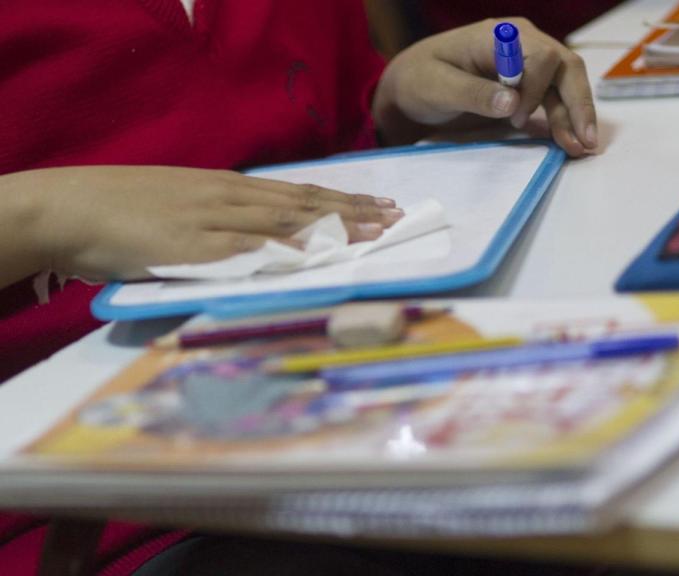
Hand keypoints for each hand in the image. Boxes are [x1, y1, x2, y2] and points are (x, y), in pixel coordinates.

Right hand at [8, 166, 402, 281]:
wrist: (70, 207)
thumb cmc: (124, 210)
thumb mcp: (183, 208)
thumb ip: (222, 221)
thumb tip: (261, 237)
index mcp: (228, 188)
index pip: (298, 193)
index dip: (342, 200)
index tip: (380, 205)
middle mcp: (229, 199)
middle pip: (304, 204)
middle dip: (354, 212)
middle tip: (397, 218)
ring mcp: (213, 222)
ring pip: (286, 221)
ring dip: (334, 228)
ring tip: (374, 233)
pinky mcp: (193, 247)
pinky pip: (247, 250)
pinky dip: (285, 252)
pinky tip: (315, 257)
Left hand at [373, 18, 597, 156]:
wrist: (413, 85)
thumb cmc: (421, 78)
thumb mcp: (437, 86)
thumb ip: (473, 92)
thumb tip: (512, 102)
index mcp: (501, 36)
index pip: (540, 55)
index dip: (537, 88)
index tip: (516, 117)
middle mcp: (523, 44)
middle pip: (566, 68)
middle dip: (578, 104)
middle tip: (585, 140)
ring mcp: (529, 64)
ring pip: (567, 85)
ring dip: (576, 117)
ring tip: (580, 149)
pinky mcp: (530, 85)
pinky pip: (556, 99)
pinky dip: (565, 121)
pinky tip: (570, 142)